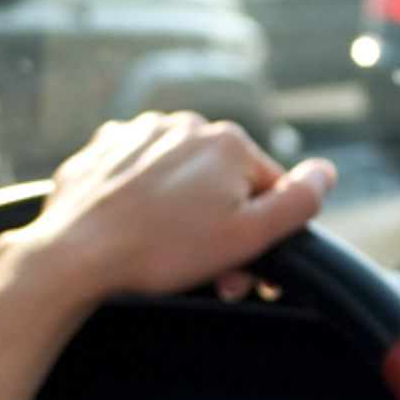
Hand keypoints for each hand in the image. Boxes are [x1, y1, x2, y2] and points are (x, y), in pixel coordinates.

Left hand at [0, 113, 336, 318]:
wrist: (74, 255)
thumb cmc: (161, 251)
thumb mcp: (248, 237)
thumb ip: (298, 202)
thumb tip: (326, 171)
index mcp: (229, 143)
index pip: (269, 191)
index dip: (262, 237)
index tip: (243, 272)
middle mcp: (187, 126)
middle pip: (224, 184)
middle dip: (223, 229)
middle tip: (208, 273)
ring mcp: (141, 133)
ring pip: (183, 178)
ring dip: (185, 214)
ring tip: (166, 253)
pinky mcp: (105, 149)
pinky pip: (141, 174)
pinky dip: (145, 200)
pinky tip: (136, 229)